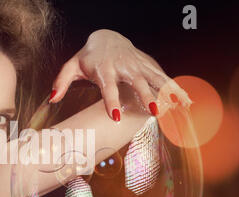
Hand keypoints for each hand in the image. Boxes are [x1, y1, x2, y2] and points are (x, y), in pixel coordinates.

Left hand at [50, 29, 192, 120]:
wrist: (106, 38)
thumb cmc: (87, 58)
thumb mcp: (72, 67)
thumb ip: (61, 81)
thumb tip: (51, 98)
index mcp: (104, 69)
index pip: (107, 87)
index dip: (111, 101)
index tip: (114, 115)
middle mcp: (123, 66)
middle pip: (136, 82)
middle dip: (146, 96)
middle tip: (154, 111)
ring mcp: (137, 64)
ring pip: (155, 77)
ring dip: (168, 91)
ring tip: (181, 105)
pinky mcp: (147, 64)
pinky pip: (163, 76)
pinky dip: (175, 87)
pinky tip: (187, 100)